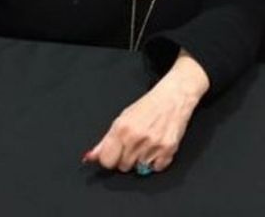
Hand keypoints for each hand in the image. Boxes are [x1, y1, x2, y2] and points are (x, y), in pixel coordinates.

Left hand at [84, 50, 209, 172]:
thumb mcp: (124, 118)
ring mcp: (152, 144)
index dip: (111, 157)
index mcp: (122, 128)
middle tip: (137, 142)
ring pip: (140, 168)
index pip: (107, 161)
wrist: (174, 96)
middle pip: (123, 167)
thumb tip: (91, 157)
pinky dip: (158, 160)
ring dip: (143, 158)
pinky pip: (157, 168)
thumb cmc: (149, 105)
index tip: (116, 151)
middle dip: (128, 157)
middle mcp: (136, 137)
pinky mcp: (168, 149)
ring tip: (149, 141)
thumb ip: (106, 140)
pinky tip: (159, 145)